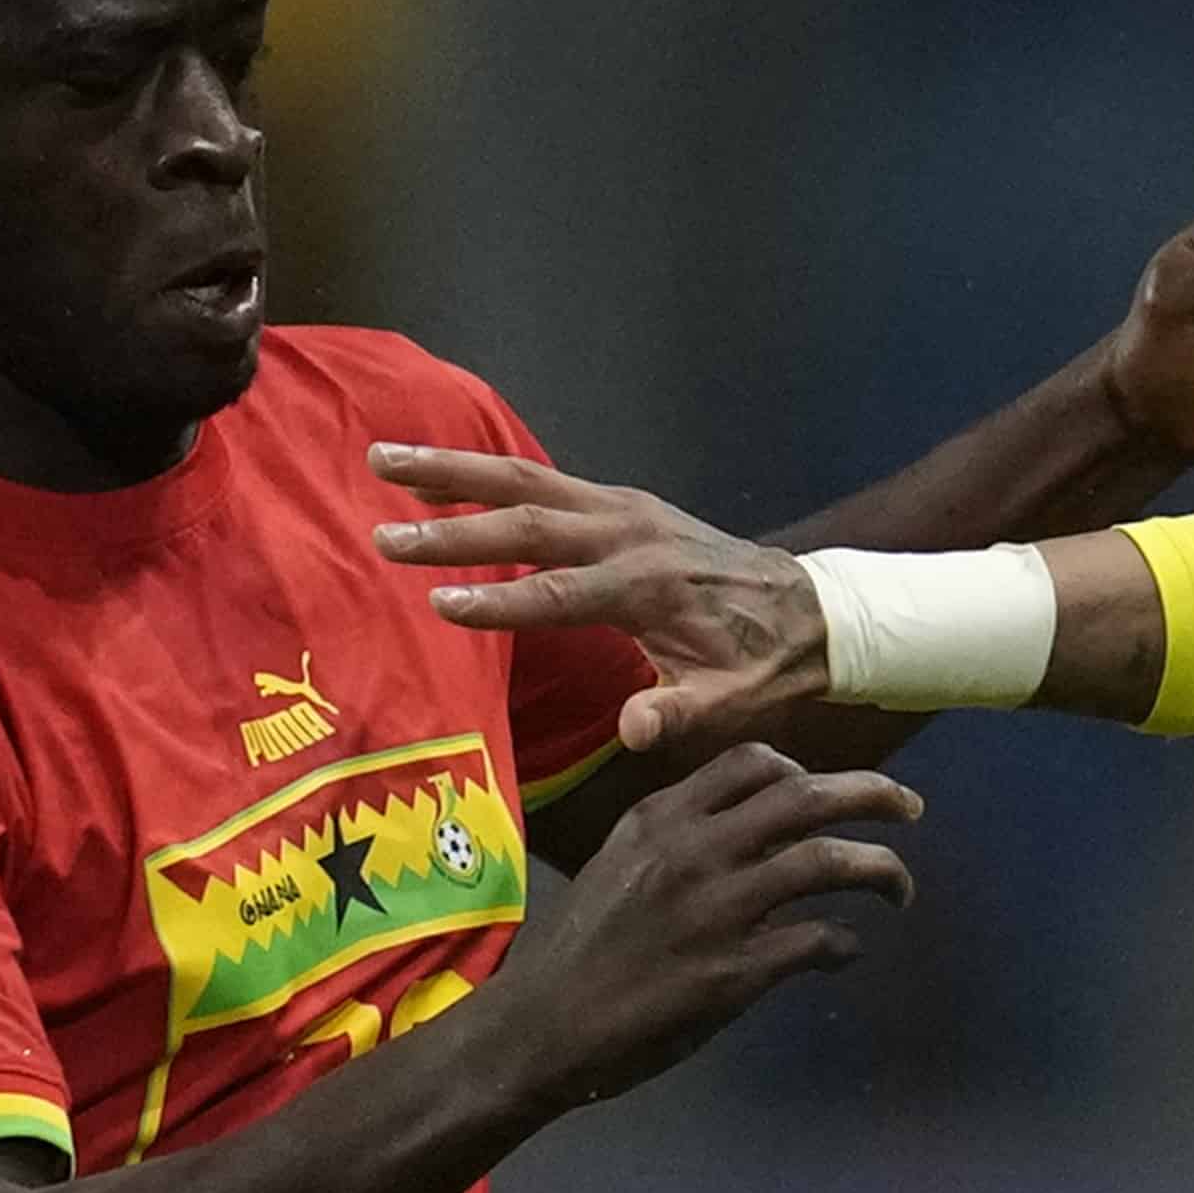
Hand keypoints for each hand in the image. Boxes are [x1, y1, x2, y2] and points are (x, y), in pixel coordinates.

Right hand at [374, 446, 846, 765]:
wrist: (811, 612)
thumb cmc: (764, 667)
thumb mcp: (732, 704)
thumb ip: (681, 714)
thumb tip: (634, 733)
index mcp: (649, 587)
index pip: (559, 594)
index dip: (498, 604)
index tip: (437, 606)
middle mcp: (631, 534)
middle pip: (527, 523)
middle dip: (450, 527)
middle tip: (382, 535)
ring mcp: (624, 508)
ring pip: (525, 482)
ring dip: (451, 471)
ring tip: (382, 459)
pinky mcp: (620, 501)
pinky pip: (543, 479)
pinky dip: (486, 472)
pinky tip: (436, 470)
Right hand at [489, 740, 917, 1104]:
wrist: (545, 1025)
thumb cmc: (583, 950)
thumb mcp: (619, 864)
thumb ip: (677, 837)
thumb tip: (740, 829)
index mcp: (663, 819)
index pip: (754, 762)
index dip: (807, 769)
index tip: (829, 789)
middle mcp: (695, 850)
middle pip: (807, 797)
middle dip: (872, 794)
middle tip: (910, 808)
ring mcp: (719, 910)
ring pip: (827, 860)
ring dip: (881, 869)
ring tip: (902, 888)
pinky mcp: (735, 972)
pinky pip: (818, 941)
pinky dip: (845, 943)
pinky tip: (847, 951)